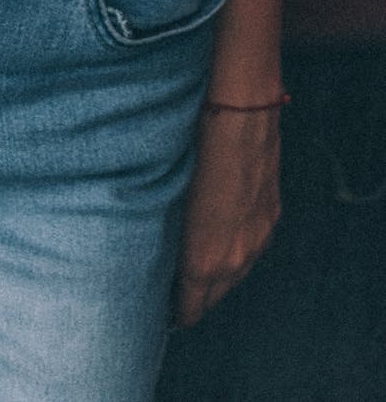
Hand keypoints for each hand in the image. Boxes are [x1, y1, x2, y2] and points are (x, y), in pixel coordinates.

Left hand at [175, 104, 281, 326]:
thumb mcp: (169, 200)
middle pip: (214, 297)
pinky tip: (223, 241)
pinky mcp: (270, 217)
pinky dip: (236, 253)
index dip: (175, 311)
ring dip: (217, 277)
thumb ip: (167, 236)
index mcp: (205, 260)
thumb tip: (159, 252)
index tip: (159, 309)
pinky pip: (252, 250)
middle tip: (173, 291)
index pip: (191, 307)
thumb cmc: (192, 151)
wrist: (238, 118)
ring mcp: (258, 238)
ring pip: (236, 275)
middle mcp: (236, 259)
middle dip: (195, 297)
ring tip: (196, 269)